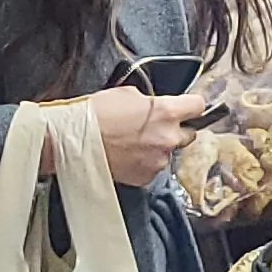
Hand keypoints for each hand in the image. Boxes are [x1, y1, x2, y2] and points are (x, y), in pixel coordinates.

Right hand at [87, 86, 212, 189]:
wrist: (74, 141)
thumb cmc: (96, 114)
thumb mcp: (127, 94)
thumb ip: (150, 102)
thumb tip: (156, 107)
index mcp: (166, 111)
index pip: (198, 106)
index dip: (192, 106)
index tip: (188, 107)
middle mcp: (168, 137)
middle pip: (188, 134)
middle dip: (175, 130)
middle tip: (154, 128)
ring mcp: (159, 160)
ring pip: (169, 153)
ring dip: (158, 148)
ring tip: (134, 144)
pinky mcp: (146, 177)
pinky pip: (153, 168)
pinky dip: (145, 163)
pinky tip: (128, 156)